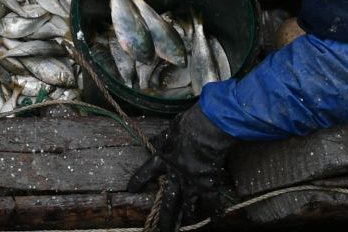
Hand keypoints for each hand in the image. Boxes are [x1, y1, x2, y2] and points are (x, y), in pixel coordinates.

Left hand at [125, 104, 234, 220]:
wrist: (205, 130)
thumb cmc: (187, 125)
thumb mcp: (169, 131)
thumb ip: (163, 139)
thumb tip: (156, 141)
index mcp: (163, 160)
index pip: (146, 172)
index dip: (138, 181)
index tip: (131, 189)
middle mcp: (176, 176)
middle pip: (168, 202)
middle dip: (165, 219)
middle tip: (161, 230)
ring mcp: (192, 183)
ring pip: (188, 207)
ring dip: (187, 217)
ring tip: (185, 225)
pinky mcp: (208, 185)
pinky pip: (211, 202)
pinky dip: (215, 210)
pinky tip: (216, 217)